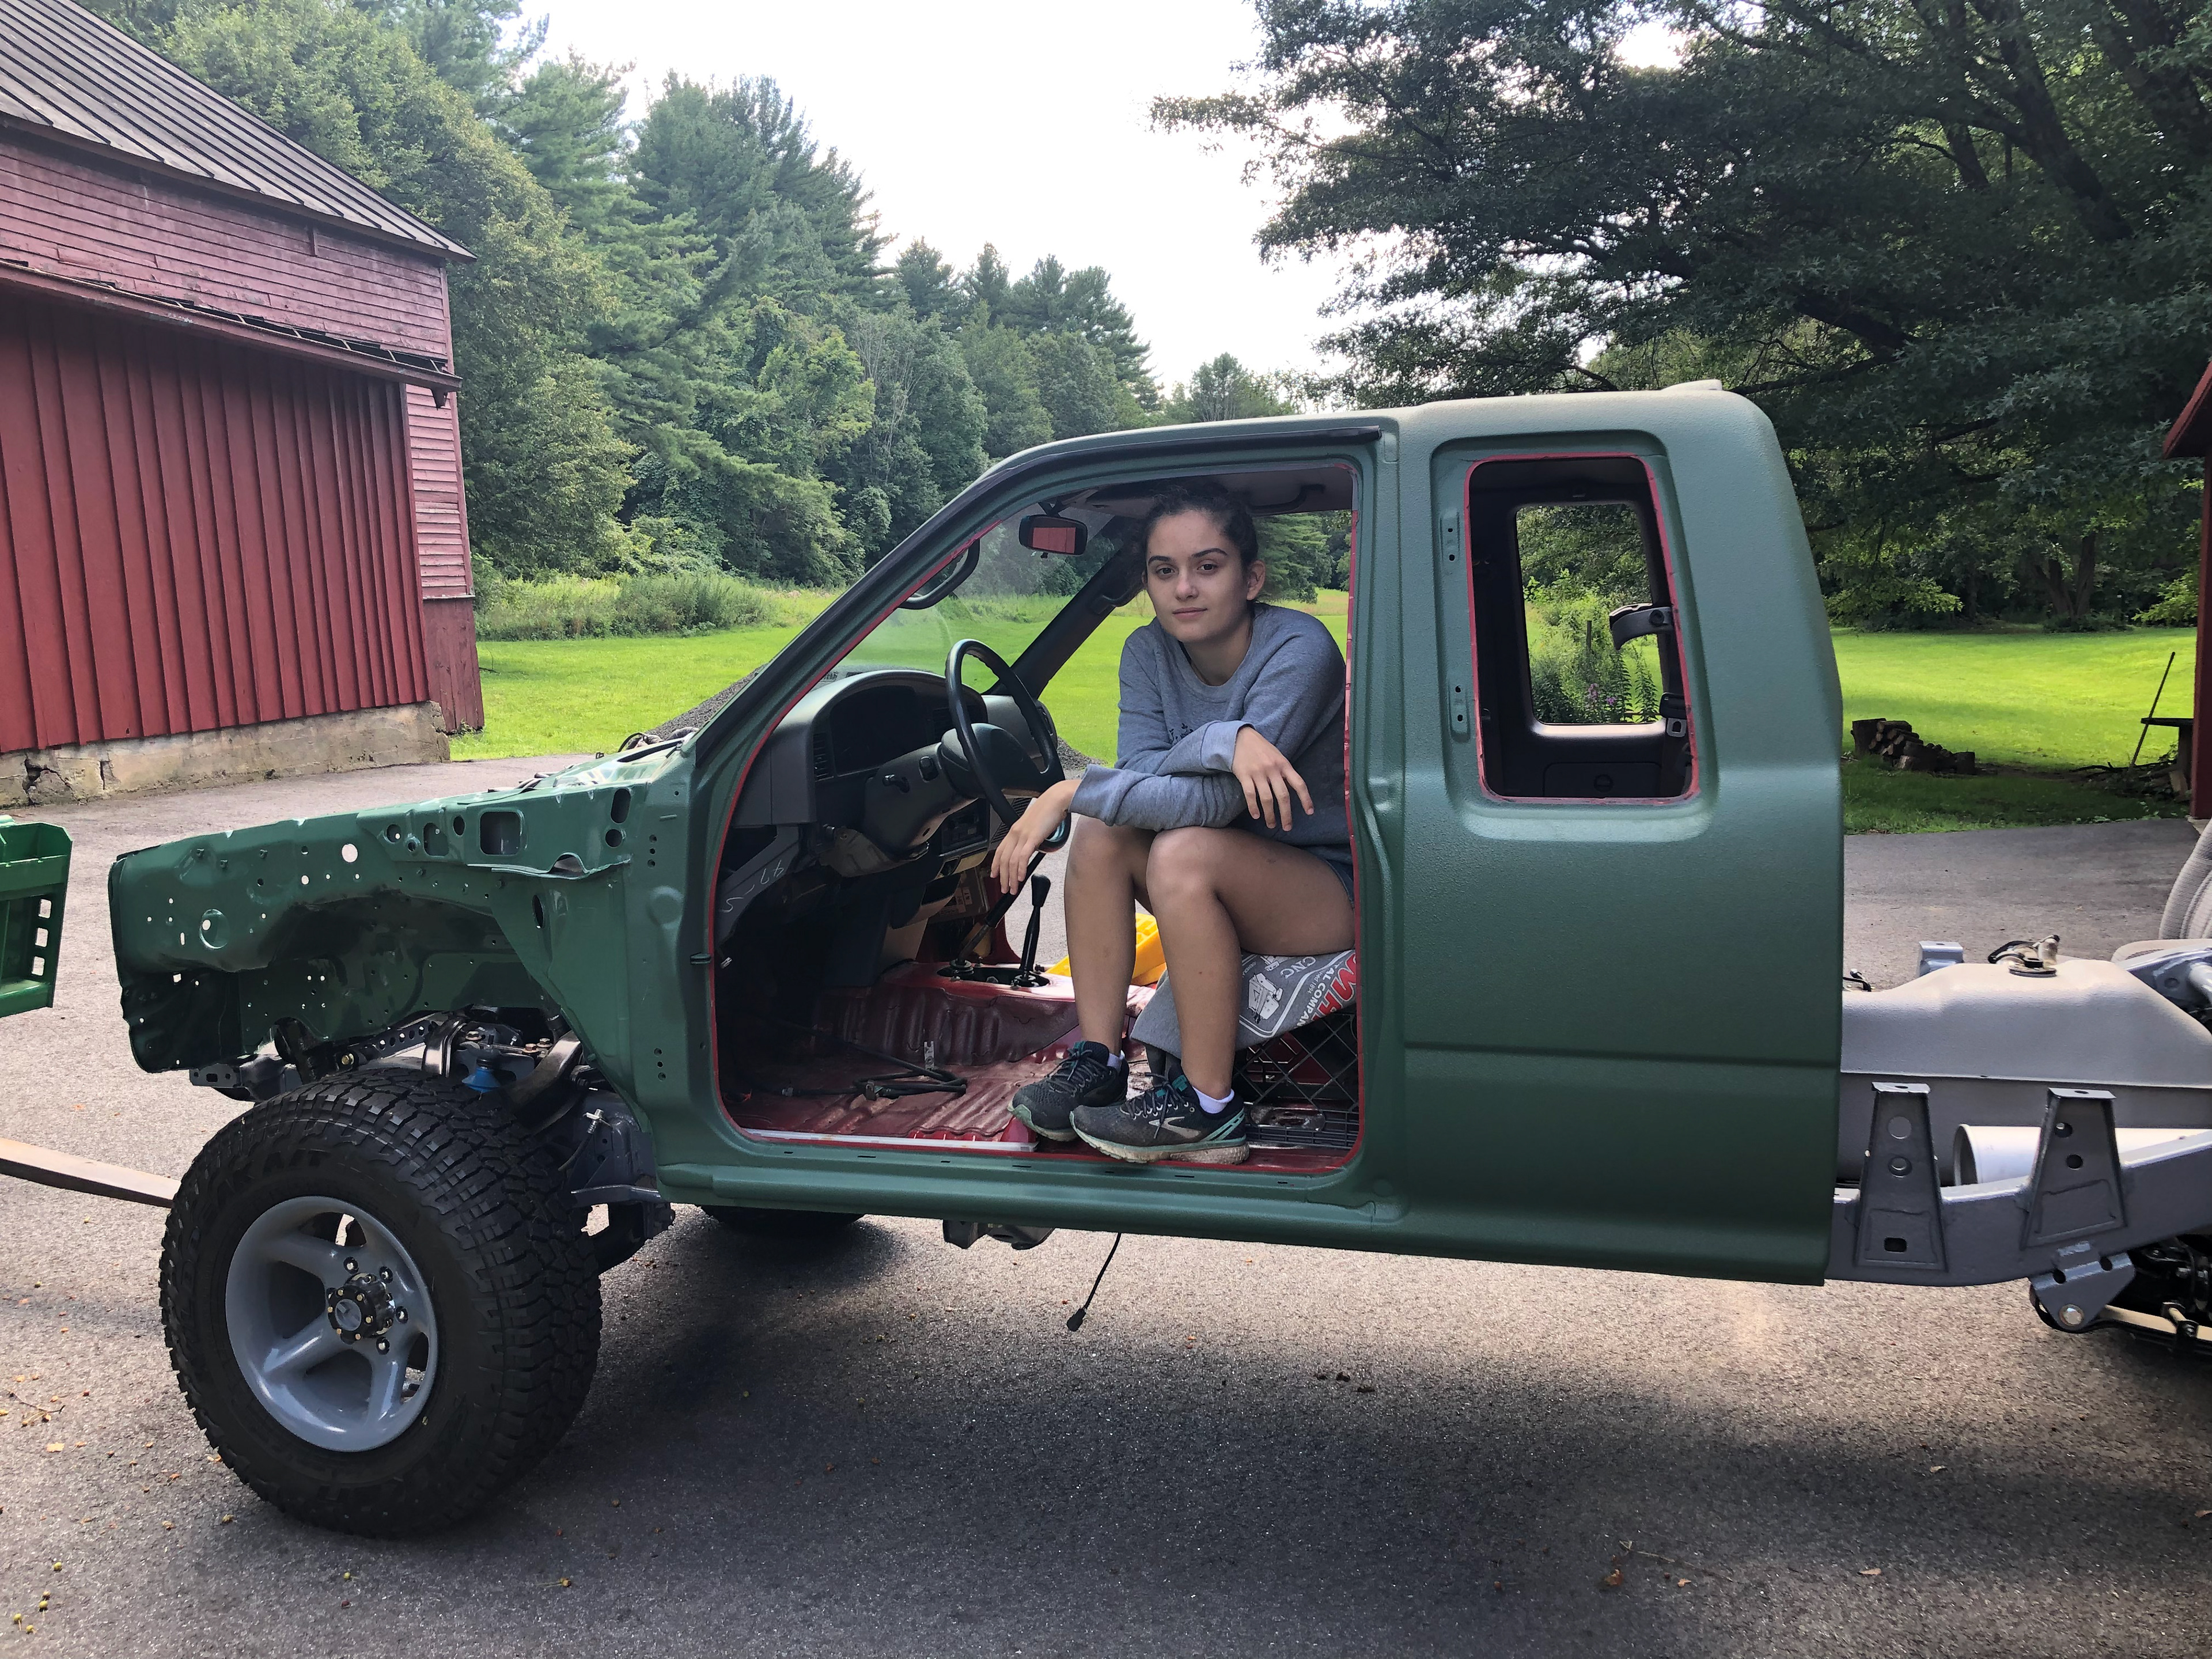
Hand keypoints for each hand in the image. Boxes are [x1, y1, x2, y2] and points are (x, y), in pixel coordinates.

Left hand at [991, 778, 1077, 893]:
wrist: (1057, 799)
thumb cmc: (1049, 810)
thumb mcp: (1035, 825)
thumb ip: (1030, 837)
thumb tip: (1032, 848)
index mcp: (1015, 830)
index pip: (999, 851)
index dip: (995, 865)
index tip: (994, 875)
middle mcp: (1015, 833)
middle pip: (1004, 859)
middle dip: (1003, 877)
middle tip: (1005, 888)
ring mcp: (1023, 835)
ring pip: (1011, 861)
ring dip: (1011, 877)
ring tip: (1014, 888)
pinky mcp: (1032, 837)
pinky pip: (1022, 856)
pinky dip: (1020, 869)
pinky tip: (1021, 877)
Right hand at [1232, 725, 1313, 828]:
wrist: (1240, 738)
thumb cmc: (1262, 749)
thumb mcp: (1278, 757)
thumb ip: (1284, 773)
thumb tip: (1291, 792)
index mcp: (1284, 765)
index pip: (1299, 784)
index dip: (1305, 799)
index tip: (1309, 812)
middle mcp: (1272, 769)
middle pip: (1283, 796)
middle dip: (1286, 814)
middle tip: (1287, 827)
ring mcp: (1258, 772)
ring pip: (1266, 799)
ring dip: (1270, 815)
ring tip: (1271, 825)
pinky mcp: (1244, 775)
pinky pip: (1250, 795)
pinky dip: (1253, 807)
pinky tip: (1256, 815)